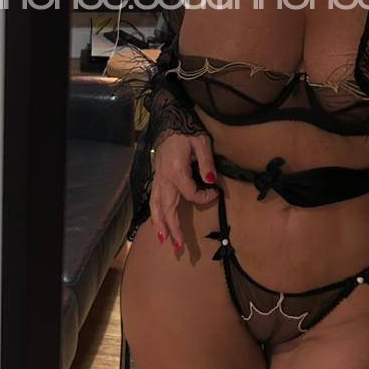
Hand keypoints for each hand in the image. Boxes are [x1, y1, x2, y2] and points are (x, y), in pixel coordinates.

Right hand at [149, 132, 217, 254]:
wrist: (169, 119)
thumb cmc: (186, 130)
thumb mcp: (201, 142)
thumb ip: (206, 163)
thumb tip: (211, 182)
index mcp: (176, 170)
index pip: (190, 193)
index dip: (204, 198)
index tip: (215, 193)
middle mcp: (164, 178)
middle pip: (167, 208)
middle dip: (173, 228)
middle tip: (179, 248)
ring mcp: (158, 178)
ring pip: (156, 206)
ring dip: (160, 225)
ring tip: (164, 242)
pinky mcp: (157, 177)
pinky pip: (153, 199)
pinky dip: (154, 213)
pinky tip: (157, 224)